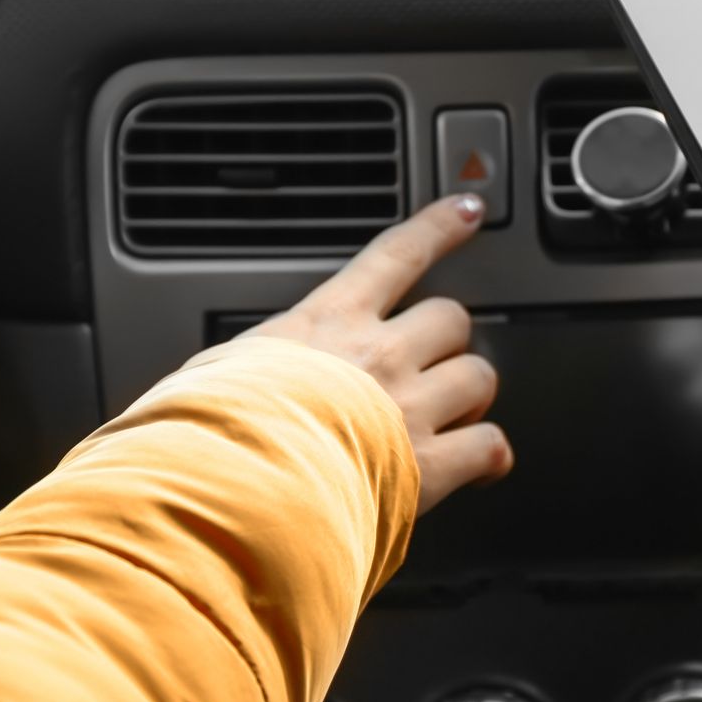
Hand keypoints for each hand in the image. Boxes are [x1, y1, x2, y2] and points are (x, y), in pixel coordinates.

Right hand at [247, 194, 509, 511]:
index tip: (467, 211)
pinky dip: (490, 457)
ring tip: (452, 416)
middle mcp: (379, 356)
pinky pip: (487, 448)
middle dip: (448, 341)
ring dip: (471, 396)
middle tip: (432, 363)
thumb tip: (235, 375)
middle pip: (450, 320)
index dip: (439, 229)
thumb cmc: (211, 433)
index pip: (396, 256)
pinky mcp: (430, 466)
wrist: (234, 489)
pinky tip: (483, 468)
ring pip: (478, 377)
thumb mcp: (216, 370)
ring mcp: (411, 408)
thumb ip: (251, 364)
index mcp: (327, 323)